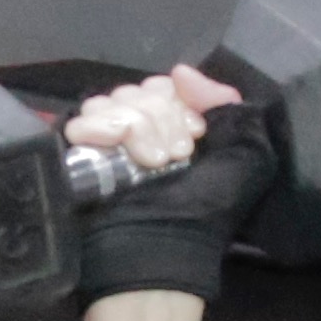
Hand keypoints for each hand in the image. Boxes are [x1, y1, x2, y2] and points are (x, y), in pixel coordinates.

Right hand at [76, 69, 278, 307]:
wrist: (158, 249)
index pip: (167, 87)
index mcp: (175, 130)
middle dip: (162, 119)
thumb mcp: (245, 160)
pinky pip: (82, 119)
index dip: (182, 103)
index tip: (196, 136)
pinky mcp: (75, 154)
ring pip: (113, 101)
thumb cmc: (204, 212)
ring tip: (148, 164)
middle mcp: (139, 131)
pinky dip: (102, 129)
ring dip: (135, 127)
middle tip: (173, 158)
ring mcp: (105, 142)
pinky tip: (114, 152)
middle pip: (141, 91)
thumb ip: (231, 107)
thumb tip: (182, 72)